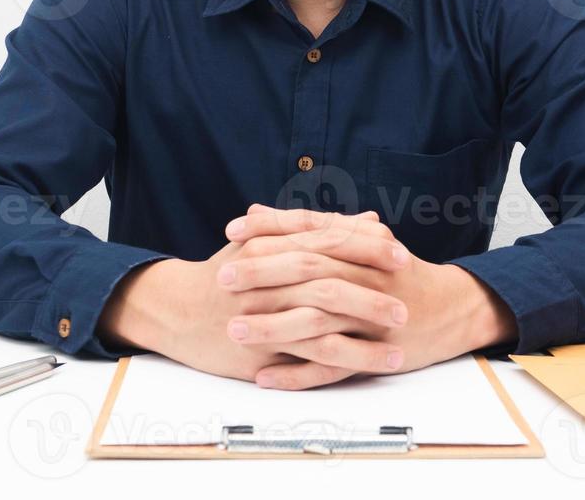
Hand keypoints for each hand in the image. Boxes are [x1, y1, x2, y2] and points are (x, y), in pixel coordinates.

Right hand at [97, 210, 409, 384]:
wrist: (177, 309)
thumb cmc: (229, 274)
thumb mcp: (269, 243)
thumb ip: (325, 231)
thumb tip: (370, 220)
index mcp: (274, 246)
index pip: (327, 241)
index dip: (365, 248)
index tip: (400, 255)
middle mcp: (269, 276)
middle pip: (328, 278)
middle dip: (372, 289)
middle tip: (407, 298)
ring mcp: (264, 312)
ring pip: (322, 319)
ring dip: (365, 328)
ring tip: (400, 336)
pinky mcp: (261, 347)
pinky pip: (309, 356)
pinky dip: (344, 360)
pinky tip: (373, 365)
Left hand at [221, 204, 488, 389]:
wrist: (451, 309)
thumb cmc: (395, 272)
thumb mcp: (358, 241)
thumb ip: (307, 227)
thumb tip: (255, 211)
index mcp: (364, 242)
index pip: (311, 228)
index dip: (271, 227)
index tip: (233, 230)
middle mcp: (369, 274)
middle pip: (310, 269)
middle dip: (263, 273)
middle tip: (223, 277)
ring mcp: (374, 316)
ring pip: (318, 319)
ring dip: (273, 326)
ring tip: (235, 329)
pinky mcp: (376, 352)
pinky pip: (333, 364)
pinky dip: (297, 373)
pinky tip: (265, 375)